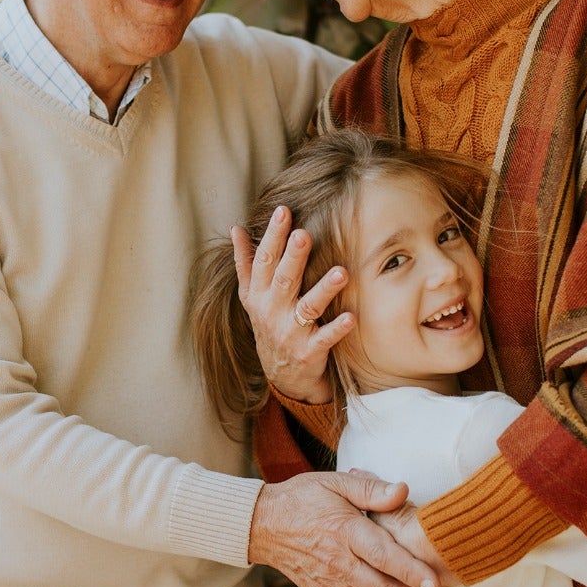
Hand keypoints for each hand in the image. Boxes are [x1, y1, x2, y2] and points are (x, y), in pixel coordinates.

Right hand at [232, 205, 352, 404]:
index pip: (265, 260)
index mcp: (258, 294)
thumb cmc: (269, 324)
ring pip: (308, 308)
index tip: (283, 211)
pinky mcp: (309, 352)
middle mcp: (272, 311)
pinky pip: (324, 339)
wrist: (281, 374)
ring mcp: (290, 332)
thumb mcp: (251, 296)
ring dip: (324, 290)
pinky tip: (351, 317)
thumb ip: (246, 262)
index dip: (273, 236)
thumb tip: (235, 229)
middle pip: (284, 280)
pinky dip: (337, 329)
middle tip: (304, 234)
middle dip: (294, 257)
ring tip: (340, 273)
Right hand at [249, 471, 455, 586]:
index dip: (411, 572)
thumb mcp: (337, 483)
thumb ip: (372, 488)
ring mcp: (332, 585)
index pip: (382, 556)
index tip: (437, 584)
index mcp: (345, 532)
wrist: (265, 525)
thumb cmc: (305, 498)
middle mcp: (339, 563)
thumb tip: (403, 490)